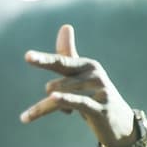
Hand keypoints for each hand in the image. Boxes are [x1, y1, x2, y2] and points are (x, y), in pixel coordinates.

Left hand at [20, 24, 137, 146]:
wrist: (119, 121)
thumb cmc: (95, 95)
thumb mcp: (80, 75)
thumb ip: (67, 55)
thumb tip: (65, 26)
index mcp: (86, 65)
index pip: (60, 62)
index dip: (43, 60)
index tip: (27, 57)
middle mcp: (94, 74)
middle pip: (54, 85)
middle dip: (47, 100)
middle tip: (46, 109)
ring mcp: (100, 91)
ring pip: (60, 96)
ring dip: (47, 109)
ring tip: (44, 116)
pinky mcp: (102, 108)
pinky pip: (78, 102)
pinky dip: (65, 100)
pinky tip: (53, 98)